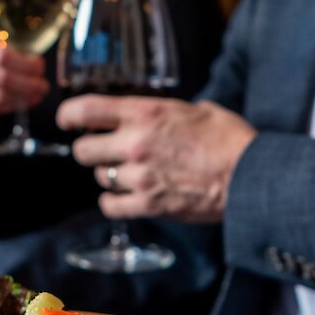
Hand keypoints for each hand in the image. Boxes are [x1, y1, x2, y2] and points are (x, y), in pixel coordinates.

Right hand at [0, 30, 48, 124]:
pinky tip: (24, 103)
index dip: (25, 64)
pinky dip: (12, 106)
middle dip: (28, 83)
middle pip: (2, 77)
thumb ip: (7, 51)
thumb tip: (36, 63)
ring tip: (37, 95)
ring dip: (23, 97)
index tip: (40, 67)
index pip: (3, 55)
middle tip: (43, 85)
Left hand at [56, 95, 255, 221]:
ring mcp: (139, 176)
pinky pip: (111, 205)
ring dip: (109, 174)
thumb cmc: (229, 140)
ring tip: (130, 171)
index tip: (66, 120)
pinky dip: (114, 201)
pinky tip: (125, 196)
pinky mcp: (148, 204)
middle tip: (101, 150)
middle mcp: (135, 143)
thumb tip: (154, 115)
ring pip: (99, 177)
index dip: (68, 115)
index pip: (86, 110)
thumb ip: (166, 111)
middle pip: (83, 150)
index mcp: (145, 113)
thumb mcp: (197, 109)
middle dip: (89, 149)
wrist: (248, 176)